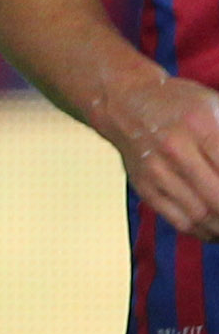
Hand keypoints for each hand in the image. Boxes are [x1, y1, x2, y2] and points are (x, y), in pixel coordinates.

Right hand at [108, 73, 218, 238]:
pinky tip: (216, 229)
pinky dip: (204, 232)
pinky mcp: (145, 186)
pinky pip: (179, 220)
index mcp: (200, 124)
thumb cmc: (178, 104)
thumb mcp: (215, 107)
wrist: (125, 101)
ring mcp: (157, 170)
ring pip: (202, 215)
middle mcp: (176, 148)